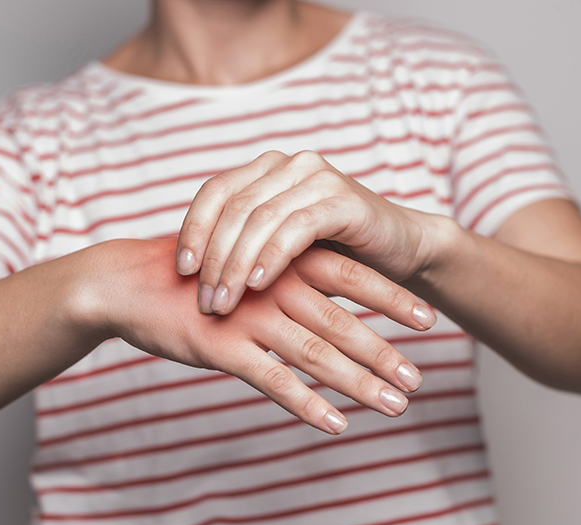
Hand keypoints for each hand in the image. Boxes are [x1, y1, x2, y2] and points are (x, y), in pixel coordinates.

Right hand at [95, 239, 436, 434]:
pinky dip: (307, 404)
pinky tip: (336, 425)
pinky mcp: (223, 347)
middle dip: (385, 352)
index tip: (429, 320)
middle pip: (344, 322)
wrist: (128, 283)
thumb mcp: (247, 261)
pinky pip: (273, 380)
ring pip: (317, 354)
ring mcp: (249, 317)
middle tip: (419, 379)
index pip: (352, 276)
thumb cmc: (195, 274)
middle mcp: (275, 285)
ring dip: (359, 383)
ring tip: (395, 406)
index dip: (392, 298)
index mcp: (284, 259)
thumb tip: (327, 291)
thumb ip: (287, 273)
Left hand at [174, 150, 432, 314]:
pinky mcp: (344, 200)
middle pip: (234, 207)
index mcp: (267, 170)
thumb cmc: (335, 258)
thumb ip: (242, 250)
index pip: (215, 192)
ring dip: (237, 265)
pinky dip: (272, 257)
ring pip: (260, 218)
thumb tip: (189, 280)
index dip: (192, 230)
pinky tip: (258, 285)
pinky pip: (296, 227)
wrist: (400, 253)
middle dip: (213, 258)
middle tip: (205, 301)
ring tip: (224, 303)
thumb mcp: (280, 252)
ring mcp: (318, 177)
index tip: (180, 272)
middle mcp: (289, 164)